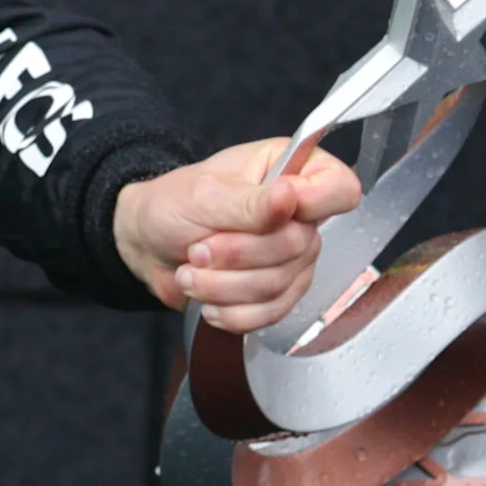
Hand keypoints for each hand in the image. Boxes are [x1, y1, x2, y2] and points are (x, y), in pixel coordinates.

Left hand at [112, 138, 362, 333]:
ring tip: (191, 272)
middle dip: (237, 254)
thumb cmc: (174, 205)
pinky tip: (207, 299)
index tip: (272, 210)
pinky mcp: (278, 292)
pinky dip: (231, 312)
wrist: (147, 243)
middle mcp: (300, 216)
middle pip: (300, 246)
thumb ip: (250, 202)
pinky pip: (271, 313)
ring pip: (280, 285)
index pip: (339, 189)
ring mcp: (293, 257)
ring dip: (224, 285)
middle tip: (198, 249)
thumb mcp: (205, 194)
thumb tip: (289, 196)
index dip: (313, 204)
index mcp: (292, 172)